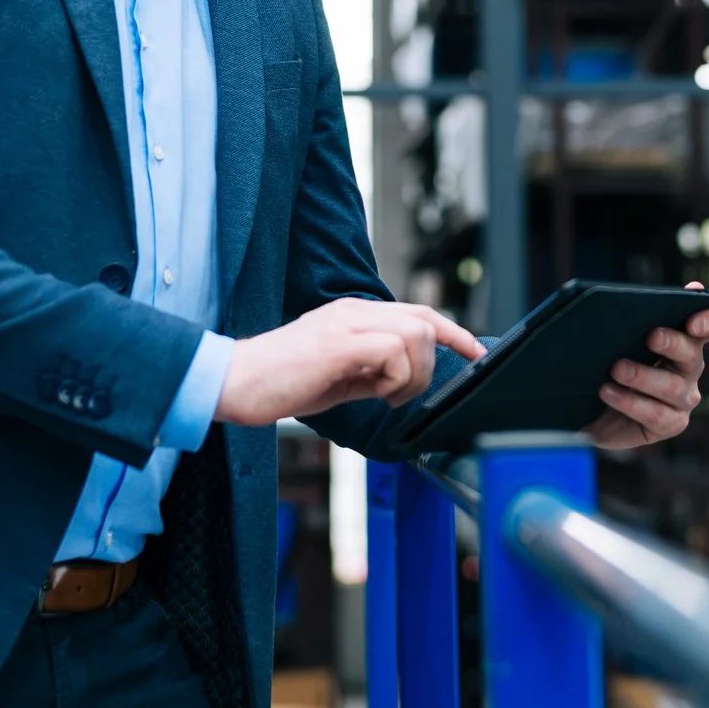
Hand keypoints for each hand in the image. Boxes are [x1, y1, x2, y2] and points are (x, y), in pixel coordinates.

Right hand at [217, 298, 485, 426]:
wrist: (233, 382)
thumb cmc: (279, 382)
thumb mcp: (337, 376)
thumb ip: (371, 371)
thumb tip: (404, 382)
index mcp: (352, 315)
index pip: (417, 313)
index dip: (453, 331)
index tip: (475, 351)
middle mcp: (353, 312)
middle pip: (424, 320)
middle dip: (436, 359)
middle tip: (409, 392)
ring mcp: (346, 325)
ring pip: (415, 334)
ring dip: (412, 374)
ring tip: (383, 395)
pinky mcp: (338, 344)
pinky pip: (393, 351)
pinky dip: (395, 378)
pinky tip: (373, 394)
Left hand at [584, 283, 708, 449]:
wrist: (592, 409)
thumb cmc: (605, 362)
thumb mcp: (614, 337)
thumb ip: (627, 318)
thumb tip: (616, 301)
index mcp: (685, 336)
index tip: (692, 321)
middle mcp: (690, 366)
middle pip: (692, 352)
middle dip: (672, 343)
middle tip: (650, 337)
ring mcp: (684, 397)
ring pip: (672, 386)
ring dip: (643, 376)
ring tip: (616, 369)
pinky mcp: (672, 423)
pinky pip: (658, 414)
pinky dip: (631, 402)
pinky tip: (607, 392)